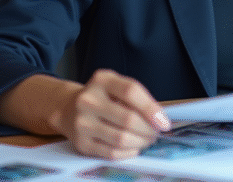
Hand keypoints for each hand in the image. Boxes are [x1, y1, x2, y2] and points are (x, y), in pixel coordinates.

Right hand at [53, 69, 171, 158]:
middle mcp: (88, 100)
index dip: (151, 109)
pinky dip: (128, 152)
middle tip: (156, 133)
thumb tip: (159, 119)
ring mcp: (82, 122)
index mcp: (102, 80)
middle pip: (128, 118)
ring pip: (121, 138)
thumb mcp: (116, 85)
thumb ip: (137, 96)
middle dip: (148, 129)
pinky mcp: (81, 143)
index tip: (164, 122)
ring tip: (147, 140)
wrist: (68, 108)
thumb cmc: (102, 97)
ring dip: (140, 142)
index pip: (131, 92)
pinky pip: (111, 152)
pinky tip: (133, 147)